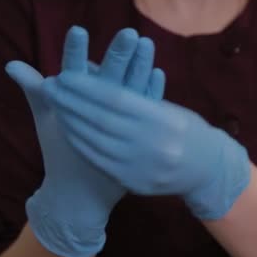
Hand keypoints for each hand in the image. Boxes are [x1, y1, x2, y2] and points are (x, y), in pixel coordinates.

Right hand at [6, 26, 164, 256]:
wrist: (81, 196)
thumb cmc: (58, 152)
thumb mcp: (46, 120)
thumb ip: (33, 89)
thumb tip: (10, 64)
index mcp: (69, 112)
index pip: (71, 79)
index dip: (73, 55)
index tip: (78, 30)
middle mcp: (95, 121)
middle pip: (107, 85)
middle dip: (117, 58)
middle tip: (128, 32)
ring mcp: (117, 132)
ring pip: (131, 97)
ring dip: (139, 70)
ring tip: (145, 41)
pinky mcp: (134, 142)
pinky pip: (146, 115)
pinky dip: (151, 94)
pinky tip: (158, 72)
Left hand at [43, 72, 249, 220]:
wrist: (207, 170)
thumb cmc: (185, 130)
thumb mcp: (169, 108)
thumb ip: (138, 96)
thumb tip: (100, 75)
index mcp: (163, 119)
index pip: (116, 99)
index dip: (87, 87)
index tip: (64, 74)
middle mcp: (152, 143)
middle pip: (101, 119)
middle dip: (72, 101)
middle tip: (49, 85)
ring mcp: (141, 166)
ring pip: (96, 141)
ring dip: (71, 121)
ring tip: (54, 105)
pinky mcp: (133, 182)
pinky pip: (100, 161)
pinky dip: (81, 143)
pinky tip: (67, 129)